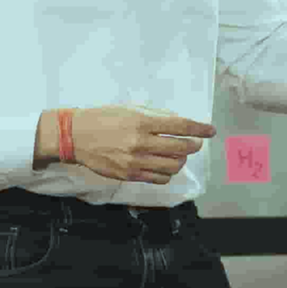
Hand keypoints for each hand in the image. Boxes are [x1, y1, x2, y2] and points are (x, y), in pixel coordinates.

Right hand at [61, 104, 214, 184]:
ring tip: (179, 155)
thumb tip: (180, 122)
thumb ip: (156, 116)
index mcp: (142, 122)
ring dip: (182, 160)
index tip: (210, 130)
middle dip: (194, 145)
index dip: (200, 128)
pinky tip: (165, 166)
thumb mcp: (130, 109)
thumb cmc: (103, 118)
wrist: (76, 136)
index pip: (181, 126)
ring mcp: (135, 161)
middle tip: (195, 143)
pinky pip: (159, 178)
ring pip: (173, 166)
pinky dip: (168, 172)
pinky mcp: (129, 174)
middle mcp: (140, 142)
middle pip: (181, 148)